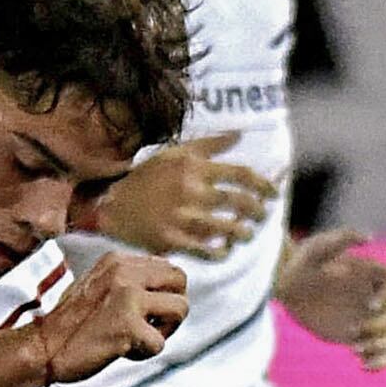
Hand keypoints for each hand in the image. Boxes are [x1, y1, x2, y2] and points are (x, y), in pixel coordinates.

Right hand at [32, 250, 188, 382]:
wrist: (41, 348)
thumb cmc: (67, 325)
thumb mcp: (95, 286)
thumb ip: (125, 281)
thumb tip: (161, 288)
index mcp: (116, 260)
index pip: (165, 268)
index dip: (161, 293)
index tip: (143, 311)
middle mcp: (124, 272)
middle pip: (180, 280)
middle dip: (172, 306)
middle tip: (152, 325)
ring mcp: (127, 297)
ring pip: (180, 309)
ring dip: (163, 330)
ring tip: (137, 338)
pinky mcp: (128, 326)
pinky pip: (159, 343)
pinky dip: (143, 354)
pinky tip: (121, 351)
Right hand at [81, 131, 275, 258]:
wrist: (112, 205)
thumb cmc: (147, 178)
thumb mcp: (175, 152)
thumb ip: (209, 144)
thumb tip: (240, 134)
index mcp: (195, 167)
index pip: (242, 175)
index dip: (264, 185)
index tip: (272, 193)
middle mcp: (192, 191)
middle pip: (241, 203)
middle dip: (258, 212)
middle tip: (261, 216)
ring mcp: (183, 217)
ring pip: (229, 229)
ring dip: (243, 233)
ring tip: (245, 233)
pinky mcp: (173, 239)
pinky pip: (208, 251)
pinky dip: (222, 252)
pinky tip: (224, 250)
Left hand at [276, 228, 385, 370]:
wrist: (288, 285)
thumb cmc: (302, 262)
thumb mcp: (317, 247)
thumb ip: (341, 239)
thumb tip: (369, 238)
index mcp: (373, 274)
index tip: (368, 306)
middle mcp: (377, 296)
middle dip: (382, 327)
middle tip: (354, 332)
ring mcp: (369, 319)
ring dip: (383, 347)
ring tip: (356, 349)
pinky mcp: (358, 336)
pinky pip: (380, 354)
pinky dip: (379, 363)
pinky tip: (362, 365)